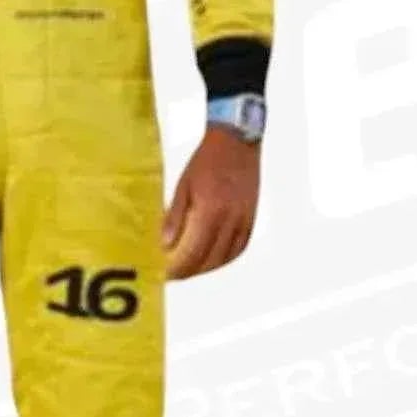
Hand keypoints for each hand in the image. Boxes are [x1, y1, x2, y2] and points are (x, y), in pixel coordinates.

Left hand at [161, 126, 261, 279]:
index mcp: (211, 211)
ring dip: (206, 268)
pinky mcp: (251, 218)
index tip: (165, 273)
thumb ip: (175, 217)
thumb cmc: (207, 160)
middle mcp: (231, 220)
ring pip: (225, 258)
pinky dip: (223, 258)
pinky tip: (211, 259)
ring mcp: (244, 221)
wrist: (238, 142)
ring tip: (189, 269)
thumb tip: (165, 244)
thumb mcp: (183, 185)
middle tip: (172, 274)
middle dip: (189, 271)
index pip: (193, 252)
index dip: (178, 268)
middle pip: (209, 260)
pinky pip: (238, 248)